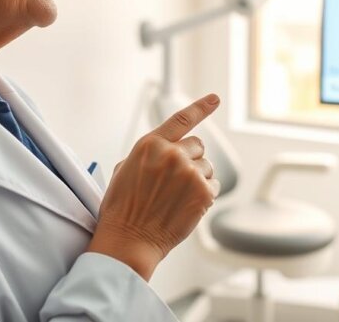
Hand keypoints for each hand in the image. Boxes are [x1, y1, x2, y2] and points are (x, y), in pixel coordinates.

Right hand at [87, 93, 220, 278]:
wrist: (129, 239)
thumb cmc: (122, 209)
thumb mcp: (126, 170)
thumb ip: (150, 154)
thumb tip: (165, 149)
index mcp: (150, 145)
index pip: (181, 119)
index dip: (201, 107)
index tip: (215, 98)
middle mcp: (172, 154)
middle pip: (198, 146)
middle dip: (190, 159)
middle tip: (175, 180)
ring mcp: (189, 172)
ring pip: (206, 167)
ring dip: (197, 179)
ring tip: (176, 198)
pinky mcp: (203, 192)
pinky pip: (213, 186)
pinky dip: (204, 195)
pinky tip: (185, 206)